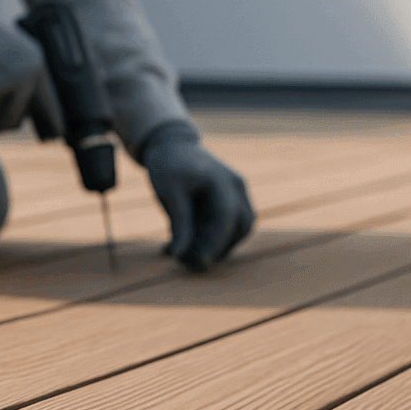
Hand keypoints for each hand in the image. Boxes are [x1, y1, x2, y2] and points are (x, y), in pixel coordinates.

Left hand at [139, 121, 254, 271]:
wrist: (172, 145)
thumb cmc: (168, 166)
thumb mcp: (169, 194)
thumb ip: (178, 223)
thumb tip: (178, 255)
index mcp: (221, 180)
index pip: (226, 217)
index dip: (216, 242)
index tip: (201, 261)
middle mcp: (236, 186)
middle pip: (241, 225)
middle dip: (221, 247)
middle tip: (194, 264)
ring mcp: (238, 191)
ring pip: (240, 227)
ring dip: (220, 245)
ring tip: (190, 256)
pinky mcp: (233, 198)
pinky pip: (231, 223)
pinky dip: (216, 236)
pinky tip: (191, 244)